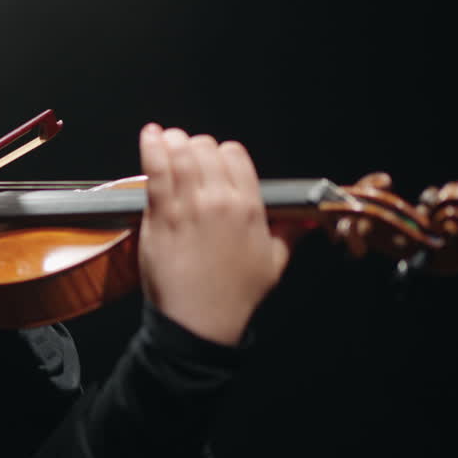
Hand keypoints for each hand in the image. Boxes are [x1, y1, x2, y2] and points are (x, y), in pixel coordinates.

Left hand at [137, 123, 297, 345]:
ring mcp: (188, 206)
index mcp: (249, 207)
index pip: (236, 155)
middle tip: (190, 156)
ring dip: (173, 141)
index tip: (215, 163)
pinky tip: (150, 135)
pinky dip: (151, 147)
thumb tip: (307, 219)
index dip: (224, 153)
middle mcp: (220, 201)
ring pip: (181, 153)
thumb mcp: (274, 264)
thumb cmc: (235, 296)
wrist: (199, 322)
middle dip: (198, 147)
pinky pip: (156, 170)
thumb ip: (290, 234)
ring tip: (167, 139)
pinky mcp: (160, 215)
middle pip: (207, 149)